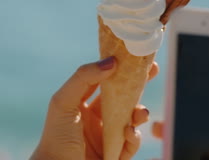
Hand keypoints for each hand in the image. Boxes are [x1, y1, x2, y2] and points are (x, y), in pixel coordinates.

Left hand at [31, 57, 158, 159]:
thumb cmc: (55, 136)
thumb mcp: (63, 102)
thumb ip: (83, 78)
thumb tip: (111, 62)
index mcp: (83, 102)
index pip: (105, 80)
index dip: (119, 68)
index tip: (134, 57)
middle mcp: (97, 117)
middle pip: (123, 96)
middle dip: (139, 85)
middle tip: (153, 71)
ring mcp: (107, 135)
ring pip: (132, 119)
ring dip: (140, 113)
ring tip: (139, 114)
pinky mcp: (115, 153)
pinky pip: (132, 143)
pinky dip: (134, 137)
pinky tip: (128, 133)